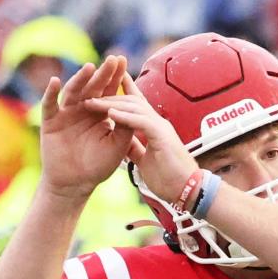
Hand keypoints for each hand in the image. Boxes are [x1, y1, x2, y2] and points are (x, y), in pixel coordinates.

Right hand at [39, 56, 134, 201]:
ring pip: (73, 92)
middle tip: (112, 60)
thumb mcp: (117, 146)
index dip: (115, 77)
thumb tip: (135, 105)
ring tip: (89, 68)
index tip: (123, 61)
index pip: (108, 91)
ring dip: (80, 79)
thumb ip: (126, 126)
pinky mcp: (50, 120)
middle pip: (92, 87)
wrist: (75, 184)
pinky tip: (55, 81)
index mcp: (99, 113)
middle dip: (102, 74)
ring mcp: (65, 113)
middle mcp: (82, 108)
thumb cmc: (97, 166)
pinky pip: (49, 104)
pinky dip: (50, 93)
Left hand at [85, 72, 197, 203]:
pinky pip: (140, 121)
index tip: (104, 86)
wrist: (188, 192)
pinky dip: (124, 116)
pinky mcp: (162, 136)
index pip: (136, 106)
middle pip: (132, 101)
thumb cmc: (170, 180)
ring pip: (134, 107)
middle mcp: (158, 123)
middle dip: (110, 95)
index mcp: (154, 128)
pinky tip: (109, 113)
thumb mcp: (146, 162)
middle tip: (89, 92)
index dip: (122, 93)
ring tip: (92, 102)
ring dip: (111, 103)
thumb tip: (124, 144)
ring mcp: (161, 127)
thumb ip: (136, 149)